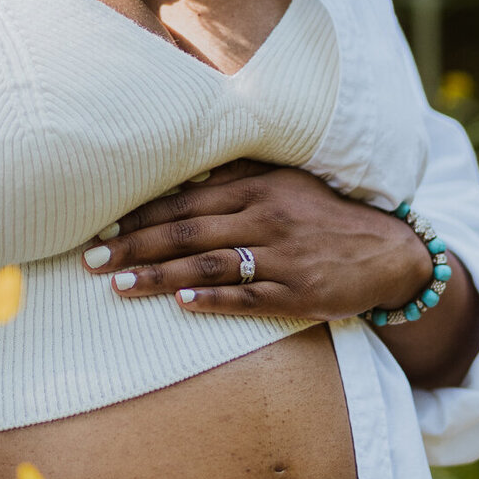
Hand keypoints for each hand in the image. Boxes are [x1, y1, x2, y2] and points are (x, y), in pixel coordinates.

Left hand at [82, 159, 430, 321]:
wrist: (386, 251)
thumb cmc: (321, 215)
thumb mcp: (283, 182)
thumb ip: (234, 176)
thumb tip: (178, 179)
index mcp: (257, 187)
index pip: (185, 201)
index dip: (140, 216)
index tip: (101, 228)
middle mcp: (266, 218)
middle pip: (188, 232)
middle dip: (135, 246)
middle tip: (92, 261)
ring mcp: (282, 257)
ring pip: (210, 265)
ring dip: (160, 275)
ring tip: (119, 285)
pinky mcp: (298, 293)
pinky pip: (249, 296)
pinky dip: (214, 298)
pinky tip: (182, 302)